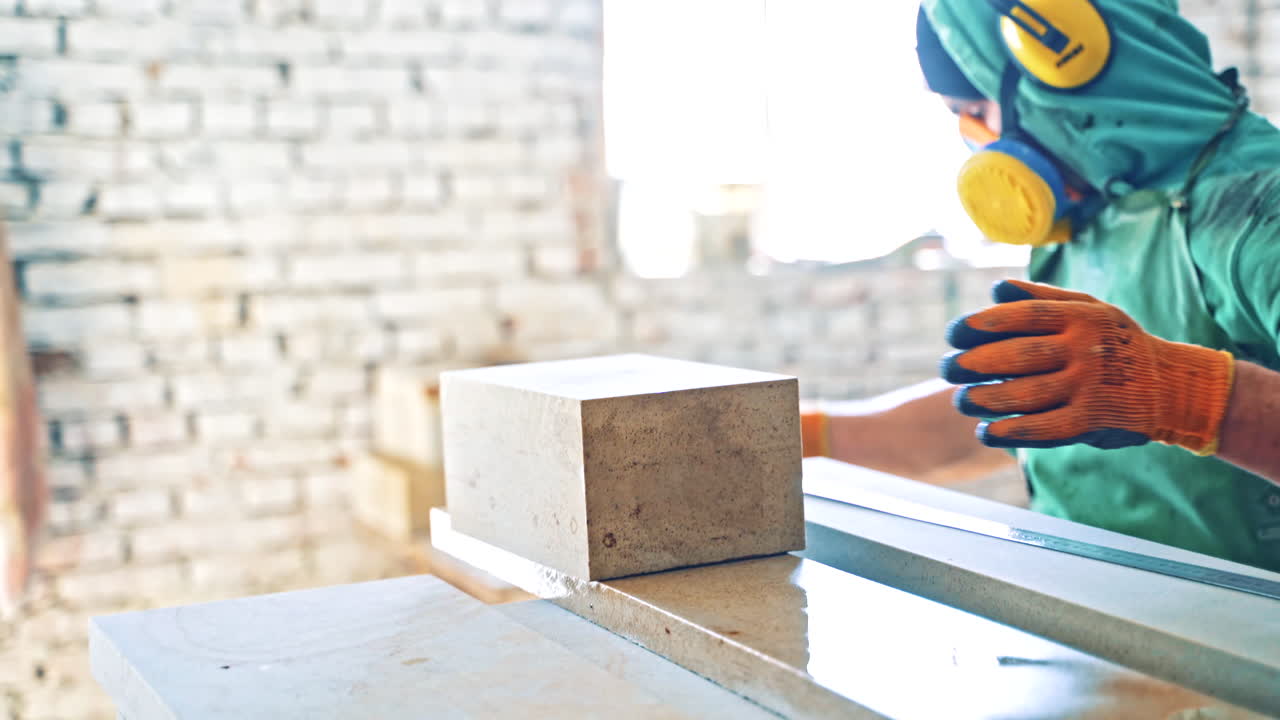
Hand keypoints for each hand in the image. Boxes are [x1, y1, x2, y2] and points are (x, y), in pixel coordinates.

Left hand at [940, 279, 1234, 454]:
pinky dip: (1011, 432)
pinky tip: (986, 432)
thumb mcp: (1089, 310)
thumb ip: (1040, 299)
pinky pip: (1044, 428)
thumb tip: (994, 288)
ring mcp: (1090, 387)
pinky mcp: (1093, 421)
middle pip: (1019, 355)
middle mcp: (1085, 350)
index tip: (953, 333)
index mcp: (1081, 317)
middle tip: (946, 369)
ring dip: (986, 399)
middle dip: (974, 363)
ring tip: (961, 400)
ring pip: (1026, 394)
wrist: (1172, 387)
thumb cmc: (1115, 343)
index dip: (984, 324)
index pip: (1024, 316)